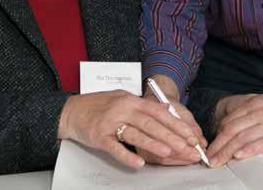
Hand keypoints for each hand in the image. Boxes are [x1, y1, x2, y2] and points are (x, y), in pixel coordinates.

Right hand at [58, 90, 199, 168]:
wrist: (71, 111)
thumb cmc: (99, 106)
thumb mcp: (124, 98)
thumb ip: (145, 105)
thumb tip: (167, 108)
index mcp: (132, 100)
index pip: (159, 112)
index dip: (177, 124)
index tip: (191, 135)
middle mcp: (123, 109)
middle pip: (151, 123)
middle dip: (171, 136)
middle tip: (187, 147)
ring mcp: (110, 122)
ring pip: (136, 134)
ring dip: (153, 144)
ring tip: (169, 152)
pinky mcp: (98, 136)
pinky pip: (114, 147)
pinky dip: (126, 156)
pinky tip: (138, 163)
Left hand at [207, 90, 262, 167]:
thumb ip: (252, 116)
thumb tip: (234, 131)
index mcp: (255, 104)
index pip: (228, 121)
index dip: (216, 136)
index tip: (210, 149)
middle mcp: (260, 112)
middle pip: (231, 131)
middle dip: (217, 147)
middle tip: (208, 159)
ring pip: (242, 138)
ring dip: (226, 152)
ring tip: (217, 162)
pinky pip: (261, 144)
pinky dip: (248, 150)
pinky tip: (238, 156)